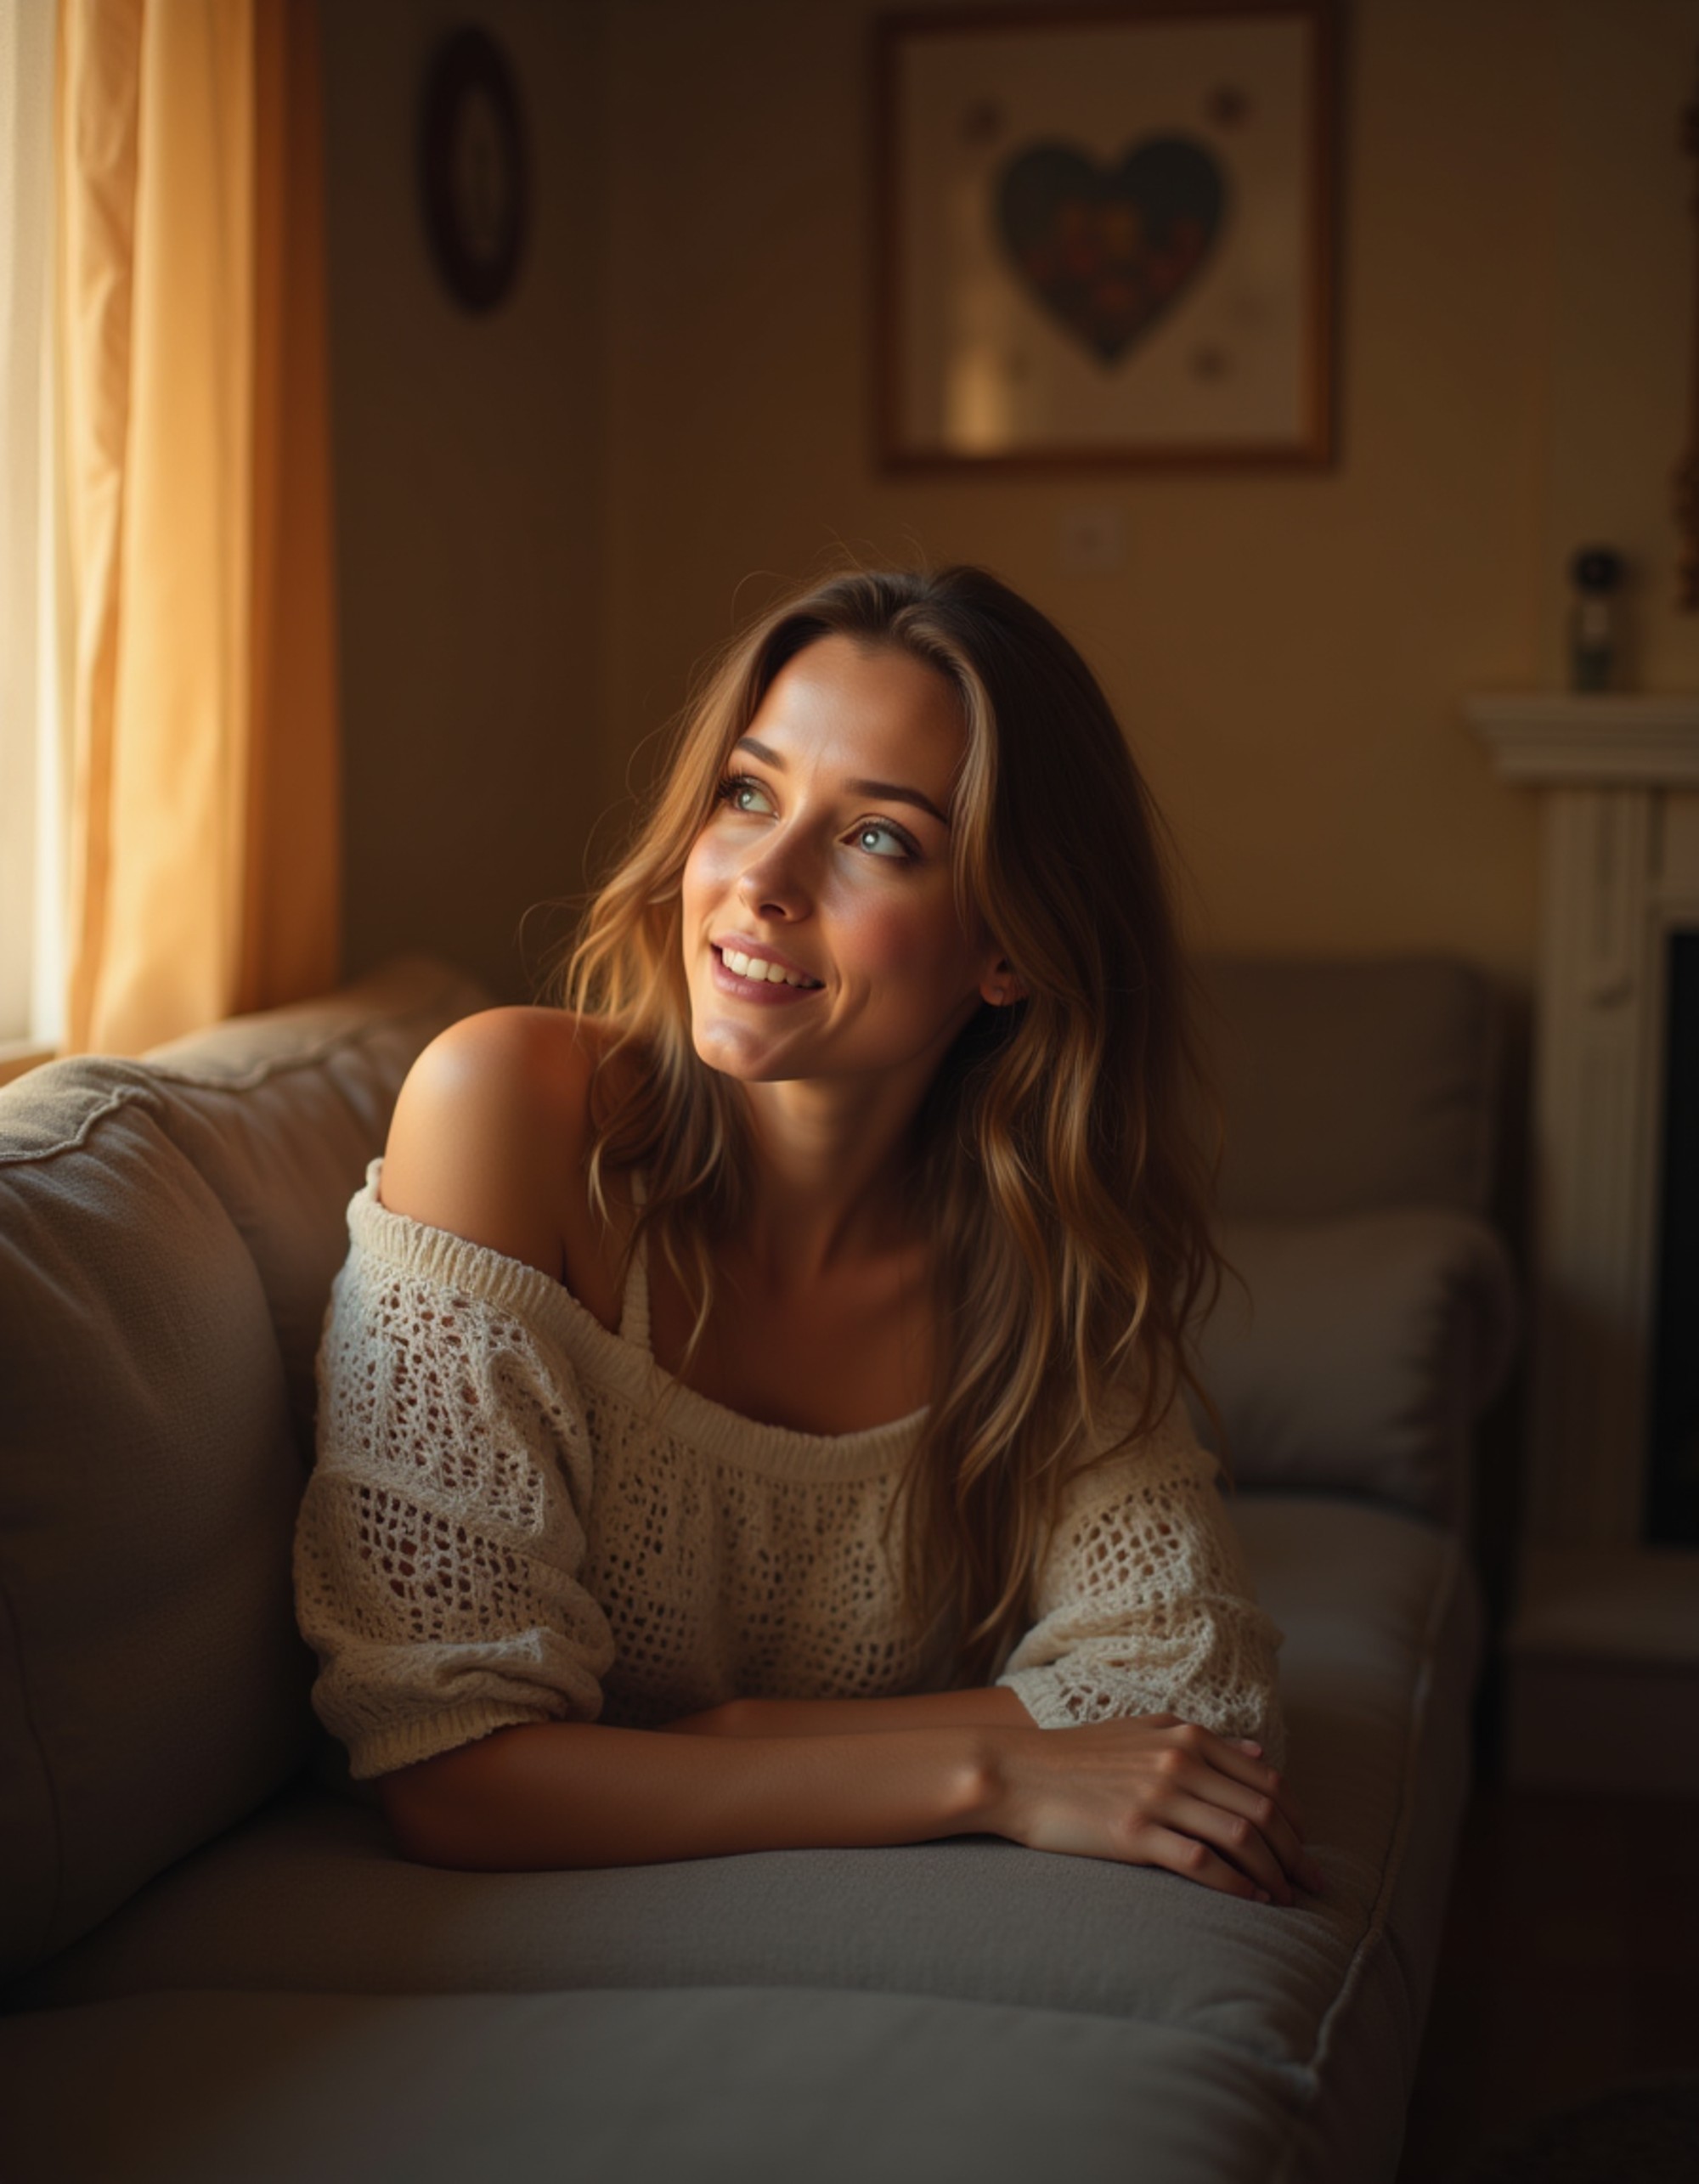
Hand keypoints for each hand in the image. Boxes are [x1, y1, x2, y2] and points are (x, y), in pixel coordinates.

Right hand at [982, 1711, 1321, 1904]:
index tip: (1307, 1847)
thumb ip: (1203, 1740)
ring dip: (1273, 1873)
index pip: (1266, 1779)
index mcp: (1186, 1737)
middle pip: (1263, 1811)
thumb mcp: (1144, 1731)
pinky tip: (1249, 1901)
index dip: (1297, 1818)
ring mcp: (1157, 1797)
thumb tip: (1260, 1753)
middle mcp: (1179, 1762)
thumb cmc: (1077, 1755)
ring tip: (1284, 1898)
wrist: (1016, 1773)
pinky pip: (1202, 1863)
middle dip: (1297, 1853)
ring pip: (1241, 1837)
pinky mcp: (1133, 1833)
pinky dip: (1235, 1886)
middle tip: (1312, 1884)